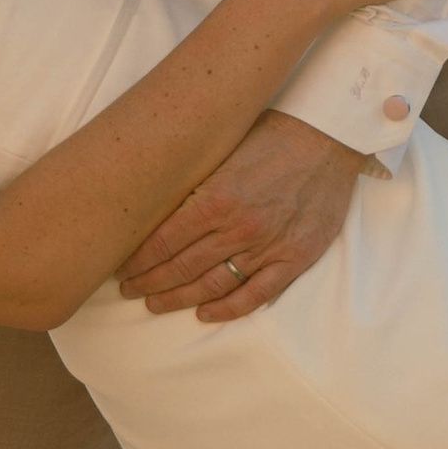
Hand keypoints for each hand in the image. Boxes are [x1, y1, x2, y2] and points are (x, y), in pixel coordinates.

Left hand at [118, 110, 367, 322]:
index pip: (162, 242)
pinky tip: (204, 314)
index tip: (120, 267)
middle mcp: (237, 228)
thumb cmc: (271, 134)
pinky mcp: (294, 258)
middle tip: (127, 290)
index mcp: (214, 199)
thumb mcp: (221, 149)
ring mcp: (267, 246)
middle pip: (181, 267)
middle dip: (148, 282)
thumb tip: (153, 202)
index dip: (137, 260)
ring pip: (212, 285)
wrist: (328, 136)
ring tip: (154, 303)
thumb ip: (193, 182)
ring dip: (178, 298)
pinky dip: (228, 309)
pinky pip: (256, 294)